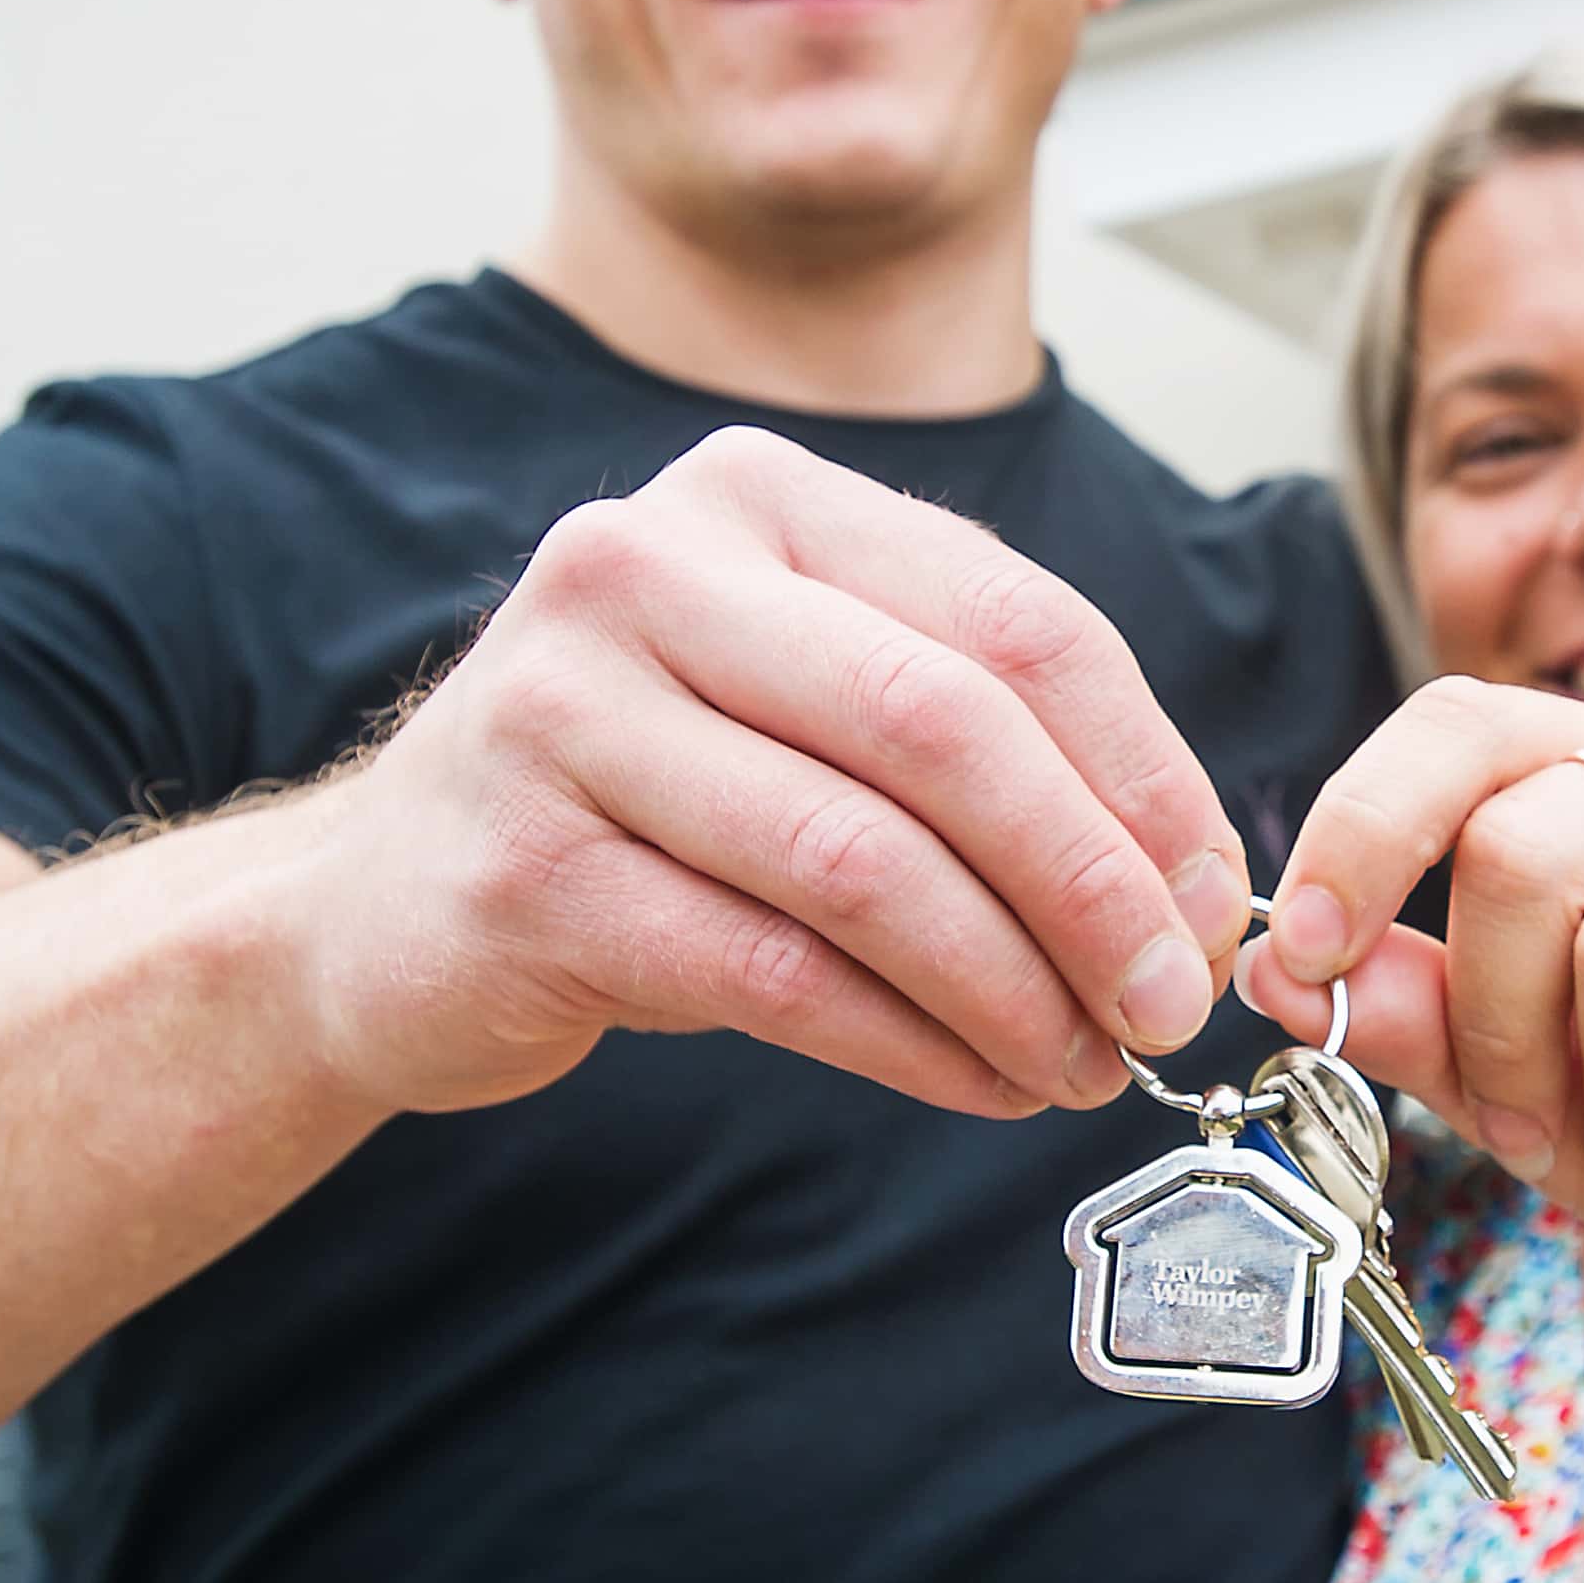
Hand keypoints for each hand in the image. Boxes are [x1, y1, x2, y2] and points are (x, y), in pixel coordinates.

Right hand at [274, 427, 1251, 1117]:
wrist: (374, 905)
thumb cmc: (641, 805)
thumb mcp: (796, 708)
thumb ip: (969, 740)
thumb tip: (1190, 875)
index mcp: (750, 497)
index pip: (1013, 620)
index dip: (1143, 768)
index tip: (1209, 893)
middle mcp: (645, 569)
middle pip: (948, 732)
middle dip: (1090, 883)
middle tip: (1166, 1001)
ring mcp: (565, 715)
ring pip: (863, 863)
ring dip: (1009, 986)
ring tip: (1082, 1065)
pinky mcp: (524, 874)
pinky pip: (773, 974)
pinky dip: (909, 1045)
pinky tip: (978, 1085)